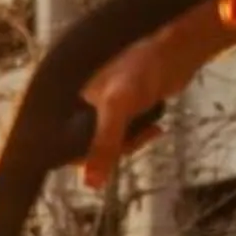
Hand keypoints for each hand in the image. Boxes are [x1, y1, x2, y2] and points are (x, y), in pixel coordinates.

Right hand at [77, 29, 194, 187]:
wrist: (176, 51)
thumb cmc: (140, 69)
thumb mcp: (117, 108)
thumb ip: (103, 145)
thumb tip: (91, 184)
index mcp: (64, 100)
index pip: (59, 141)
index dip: (79, 155)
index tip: (98, 163)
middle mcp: (77, 104)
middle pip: (84, 145)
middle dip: (111, 150)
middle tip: (135, 138)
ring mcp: (99, 107)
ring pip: (105, 142)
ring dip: (128, 143)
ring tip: (149, 129)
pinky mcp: (120, 108)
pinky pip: (121, 134)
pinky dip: (137, 136)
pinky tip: (154, 128)